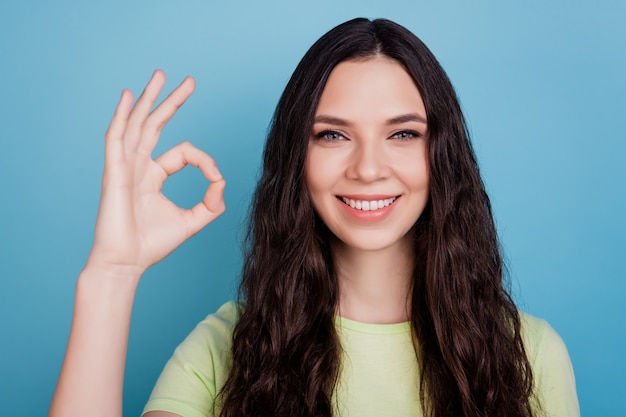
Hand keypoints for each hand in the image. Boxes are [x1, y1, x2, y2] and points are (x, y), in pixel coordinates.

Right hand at [85, 70, 225, 275]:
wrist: (127, 263)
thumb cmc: (153, 245)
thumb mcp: (192, 221)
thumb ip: (211, 203)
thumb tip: (222, 181)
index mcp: (154, 176)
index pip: (182, 152)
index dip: (204, 160)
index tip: (215, 177)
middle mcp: (139, 166)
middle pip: (155, 125)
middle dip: (172, 101)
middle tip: (189, 80)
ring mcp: (125, 167)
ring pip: (138, 124)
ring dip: (148, 98)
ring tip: (160, 75)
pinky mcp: (114, 173)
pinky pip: (116, 139)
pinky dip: (121, 116)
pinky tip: (127, 97)